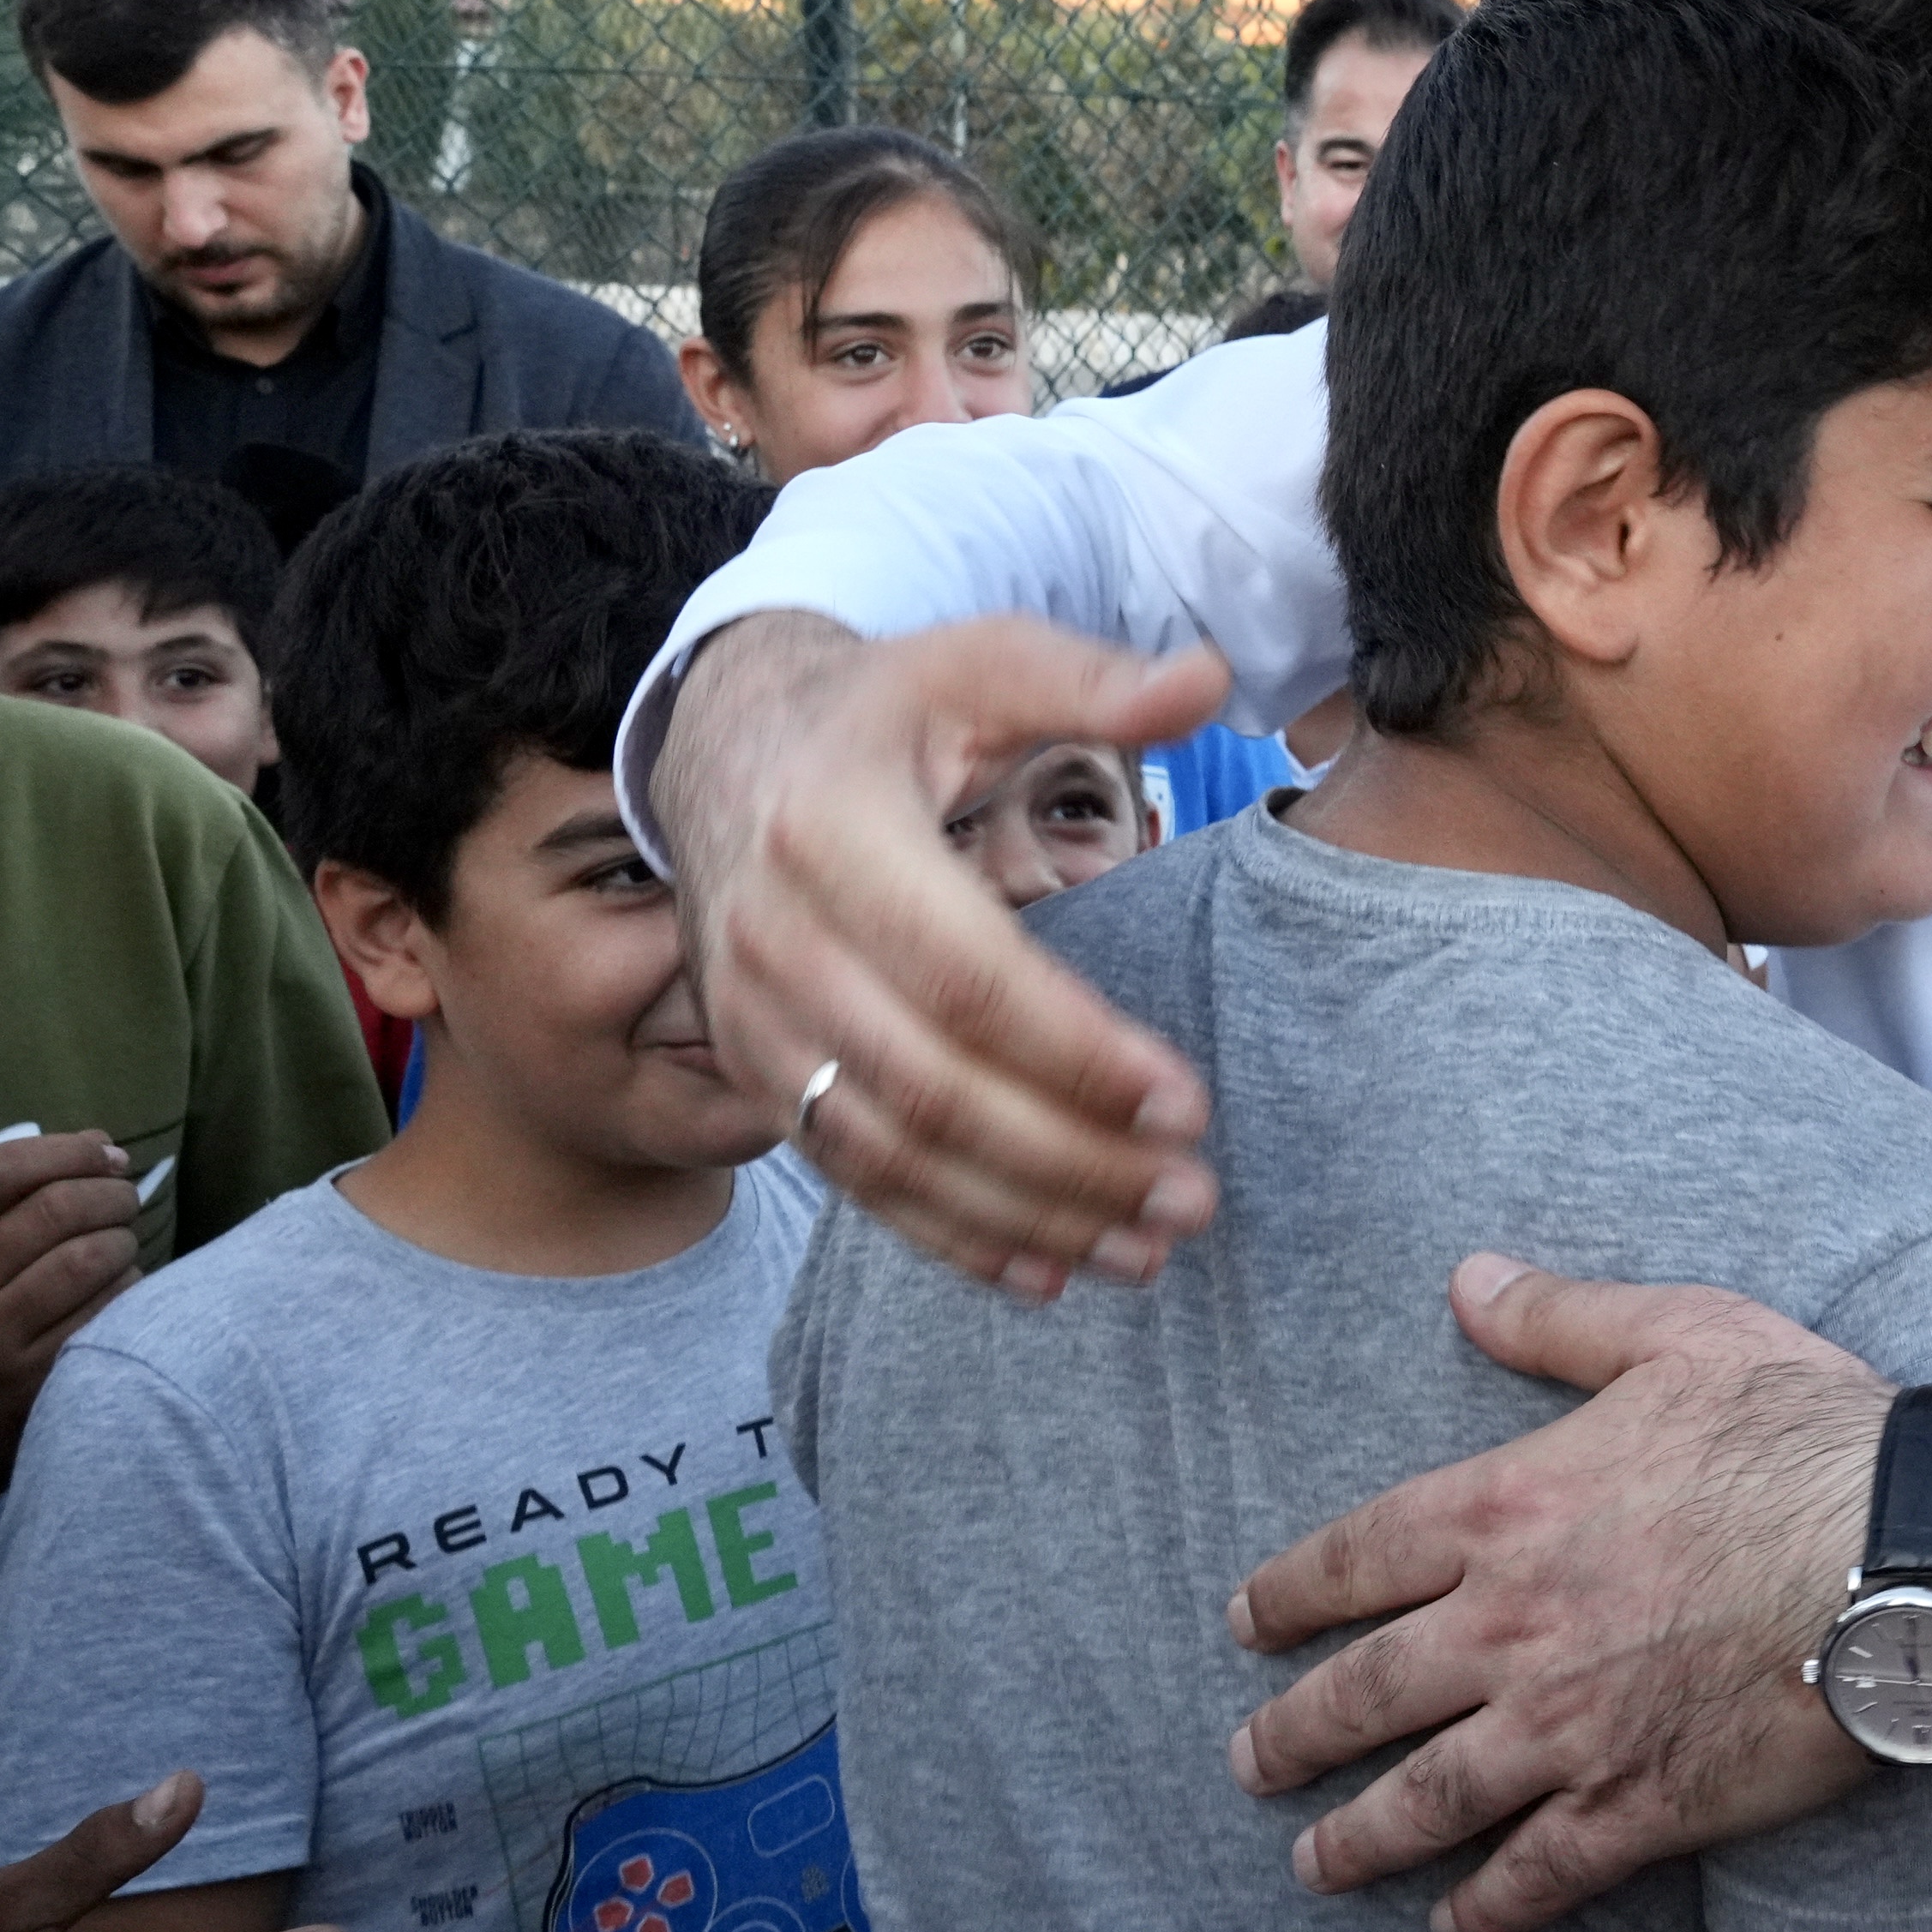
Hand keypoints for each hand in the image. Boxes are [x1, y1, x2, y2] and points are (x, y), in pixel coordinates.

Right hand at [0, 1129, 141, 1510]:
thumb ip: (16, 1198)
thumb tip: (104, 1143)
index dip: (67, 1149)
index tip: (106, 1151)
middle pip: (57, 1209)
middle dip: (111, 1193)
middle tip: (124, 1200)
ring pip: (91, 1258)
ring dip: (125, 1240)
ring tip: (120, 1245)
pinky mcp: (39, 1380)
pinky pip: (110, 1310)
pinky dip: (131, 1288)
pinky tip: (121, 1290)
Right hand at [657, 611, 1229, 1295]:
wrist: (722, 748)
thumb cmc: (884, 709)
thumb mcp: (975, 662)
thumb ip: (1088, 678)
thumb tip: (1209, 675)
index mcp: (832, 833)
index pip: (968, 978)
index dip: (1078, 1054)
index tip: (1188, 1106)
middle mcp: (777, 940)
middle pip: (933, 1088)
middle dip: (1070, 1161)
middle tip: (1192, 1200)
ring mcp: (756, 1020)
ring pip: (891, 1153)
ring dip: (1024, 1216)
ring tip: (1145, 1251)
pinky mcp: (757, 1072)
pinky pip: (852, 1177)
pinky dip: (948, 1234)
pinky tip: (1047, 1269)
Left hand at [1227, 1256, 1892, 1931]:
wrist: (1910, 1559)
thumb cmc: (1805, 1434)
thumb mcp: (1682, 1335)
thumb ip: (1561, 1317)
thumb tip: (1467, 1278)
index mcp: (1509, 1507)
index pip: (1355, 1558)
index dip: (1286, 1594)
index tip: (1246, 1624)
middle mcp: (1511, 1626)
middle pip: (1363, 1694)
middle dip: (1291, 1735)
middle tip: (1250, 1763)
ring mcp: (1569, 1727)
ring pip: (1427, 1800)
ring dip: (1357, 1839)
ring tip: (1315, 1864)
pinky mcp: (1639, 1804)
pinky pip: (1538, 1872)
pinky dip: (1488, 1908)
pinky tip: (1456, 1927)